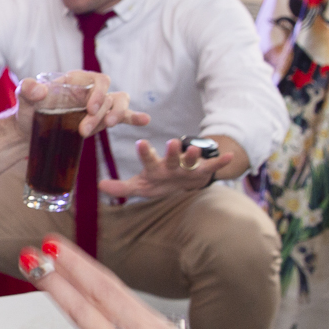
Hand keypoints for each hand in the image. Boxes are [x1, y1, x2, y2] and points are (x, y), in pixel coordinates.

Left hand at [13, 70, 149, 143]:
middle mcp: (90, 91)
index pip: (98, 80)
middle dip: (102, 113)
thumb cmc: (27, 112)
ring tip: (107, 127)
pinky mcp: (100, 120)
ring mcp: (97, 106)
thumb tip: (37, 89)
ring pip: (118, 104)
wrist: (28, 132)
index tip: (90, 109)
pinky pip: (122, 116)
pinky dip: (134, 117)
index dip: (99, 93)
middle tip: (83, 130)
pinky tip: (144, 120)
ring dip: (117, 116)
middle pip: (109, 96)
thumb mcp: (23, 100)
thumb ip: (27, 90)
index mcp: (77, 81)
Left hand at [97, 138, 233, 199]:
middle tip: (170, 141)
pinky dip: (220, 162)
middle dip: (171, 151)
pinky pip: (211, 167)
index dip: (145, 152)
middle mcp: (172, 164)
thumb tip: (99, 185)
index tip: (140, 142)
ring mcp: (188, 167)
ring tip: (193, 149)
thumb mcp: (141, 187)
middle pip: (171, 157)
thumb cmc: (159, 182)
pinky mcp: (202, 171)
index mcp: (156, 167)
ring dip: (193, 155)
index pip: (148, 159)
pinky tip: (228, 156)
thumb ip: (122, 187)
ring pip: (190, 161)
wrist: (184, 182)